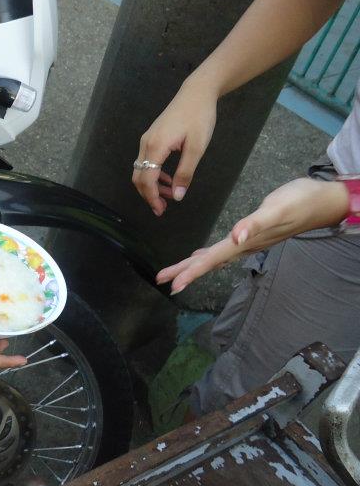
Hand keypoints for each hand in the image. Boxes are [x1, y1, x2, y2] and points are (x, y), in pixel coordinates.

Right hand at [133, 79, 218, 215]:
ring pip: (141, 169)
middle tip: (162, 208)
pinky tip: (167, 178)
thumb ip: (185, 173)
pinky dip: (153, 174)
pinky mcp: (151, 137)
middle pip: (138, 176)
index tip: (161, 210)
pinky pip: (146, 160)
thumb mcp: (197, 148)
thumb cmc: (199, 118)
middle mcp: (146, 144)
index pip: (147, 179)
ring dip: (151, 185)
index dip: (151, 197)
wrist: (196, 93)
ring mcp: (147, 139)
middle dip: (148, 194)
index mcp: (156, 147)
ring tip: (168, 195)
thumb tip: (177, 196)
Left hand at [156, 178, 349, 292]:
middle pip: (208, 262)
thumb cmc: (300, 201)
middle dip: (185, 271)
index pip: (213, 259)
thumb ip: (256, 224)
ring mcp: (248, 241)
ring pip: (214, 257)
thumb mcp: (277, 209)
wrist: (323, 200)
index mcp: (245, 241)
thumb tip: (236, 237)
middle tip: (161, 280)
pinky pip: (222, 250)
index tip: (173, 285)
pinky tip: (200, 256)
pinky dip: (208, 255)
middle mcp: (244, 245)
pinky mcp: (251, 234)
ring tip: (174, 273)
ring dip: (193, 265)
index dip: (192, 272)